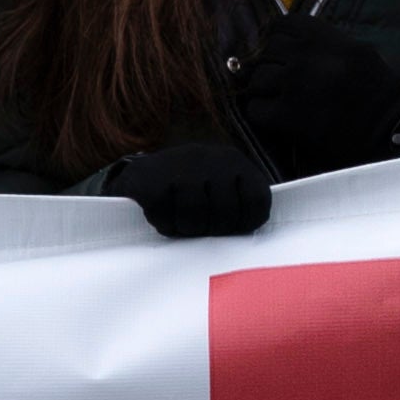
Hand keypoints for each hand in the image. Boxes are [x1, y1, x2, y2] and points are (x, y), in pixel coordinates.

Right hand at [110, 136, 275, 238]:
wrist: (142, 173)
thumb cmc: (190, 189)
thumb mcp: (220, 187)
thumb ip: (239, 204)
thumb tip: (251, 241)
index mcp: (233, 161)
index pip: (258, 200)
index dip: (247, 223)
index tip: (232, 229)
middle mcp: (210, 159)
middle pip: (226, 215)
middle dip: (212, 231)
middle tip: (199, 227)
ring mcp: (180, 167)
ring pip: (195, 219)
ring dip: (186, 229)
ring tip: (180, 222)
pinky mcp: (151, 179)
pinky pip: (165, 218)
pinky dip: (164, 225)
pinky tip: (162, 215)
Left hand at [231, 14, 399, 174]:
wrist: (391, 127)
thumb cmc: (378, 90)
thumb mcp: (357, 50)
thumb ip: (325, 41)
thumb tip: (288, 41)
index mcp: (325, 38)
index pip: (282, 24)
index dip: (276, 37)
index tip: (278, 50)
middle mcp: (306, 57)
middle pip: (265, 51)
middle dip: (269, 65)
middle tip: (278, 81)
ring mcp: (294, 86)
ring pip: (256, 79)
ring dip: (262, 90)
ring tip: (276, 100)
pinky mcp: (287, 116)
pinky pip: (255, 109)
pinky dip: (260, 114)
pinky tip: (275, 118)